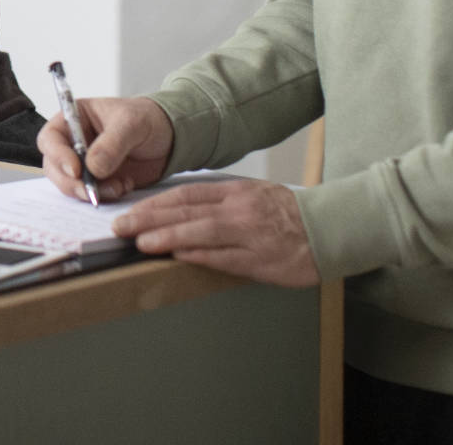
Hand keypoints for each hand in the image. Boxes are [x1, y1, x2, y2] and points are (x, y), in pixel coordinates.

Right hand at [37, 95, 173, 200]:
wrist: (170, 138)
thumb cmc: (147, 118)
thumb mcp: (131, 123)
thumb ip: (112, 143)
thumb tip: (92, 168)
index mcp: (73, 119)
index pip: (51, 138)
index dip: (57, 155)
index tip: (76, 170)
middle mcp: (73, 143)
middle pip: (54, 167)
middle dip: (70, 182)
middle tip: (91, 192)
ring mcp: (84, 165)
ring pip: (70, 185)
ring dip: (91, 192)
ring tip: (118, 187)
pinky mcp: (98, 182)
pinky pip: (91, 195)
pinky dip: (106, 196)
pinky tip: (125, 186)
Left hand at [111, 179, 318, 288]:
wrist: (330, 227)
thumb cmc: (286, 213)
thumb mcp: (250, 196)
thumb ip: (217, 203)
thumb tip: (178, 213)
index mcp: (233, 192)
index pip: (185, 195)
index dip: (154, 204)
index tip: (129, 212)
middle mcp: (238, 210)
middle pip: (186, 212)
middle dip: (150, 219)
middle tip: (122, 227)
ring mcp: (250, 234)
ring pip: (202, 233)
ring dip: (169, 238)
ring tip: (142, 243)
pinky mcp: (262, 259)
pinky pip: (226, 258)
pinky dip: (200, 257)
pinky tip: (178, 258)